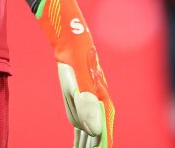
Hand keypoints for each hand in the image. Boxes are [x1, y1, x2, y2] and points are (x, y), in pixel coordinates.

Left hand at [36, 0, 114, 147]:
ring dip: (86, 143)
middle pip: (97, 133)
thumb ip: (87, 103)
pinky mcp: (79, 98)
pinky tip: (79, 141)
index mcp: (101, 100)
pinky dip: (80, 134)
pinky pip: (81, 122)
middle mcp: (98, 102)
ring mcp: (89, 101)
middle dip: (95, 146)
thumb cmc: (77, 55)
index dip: (102, 144)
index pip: (103, 130)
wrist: (71, 38)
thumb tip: (94, 131)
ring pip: (88, 129)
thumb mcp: (79, 78)